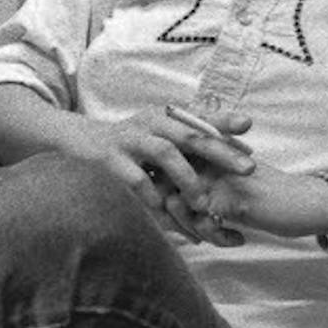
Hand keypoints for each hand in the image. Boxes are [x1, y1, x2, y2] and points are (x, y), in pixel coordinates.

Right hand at [57, 106, 254, 246]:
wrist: (78, 142)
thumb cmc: (128, 144)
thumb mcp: (157, 134)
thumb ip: (190, 135)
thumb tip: (237, 134)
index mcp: (164, 116)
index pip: (200, 118)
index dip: (225, 123)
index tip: (250, 132)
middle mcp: (150, 123)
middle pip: (191, 134)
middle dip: (221, 151)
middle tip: (249, 169)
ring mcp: (129, 139)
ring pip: (165, 153)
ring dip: (187, 177)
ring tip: (203, 202)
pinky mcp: (110, 158)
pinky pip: (135, 178)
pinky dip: (151, 194)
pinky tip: (165, 210)